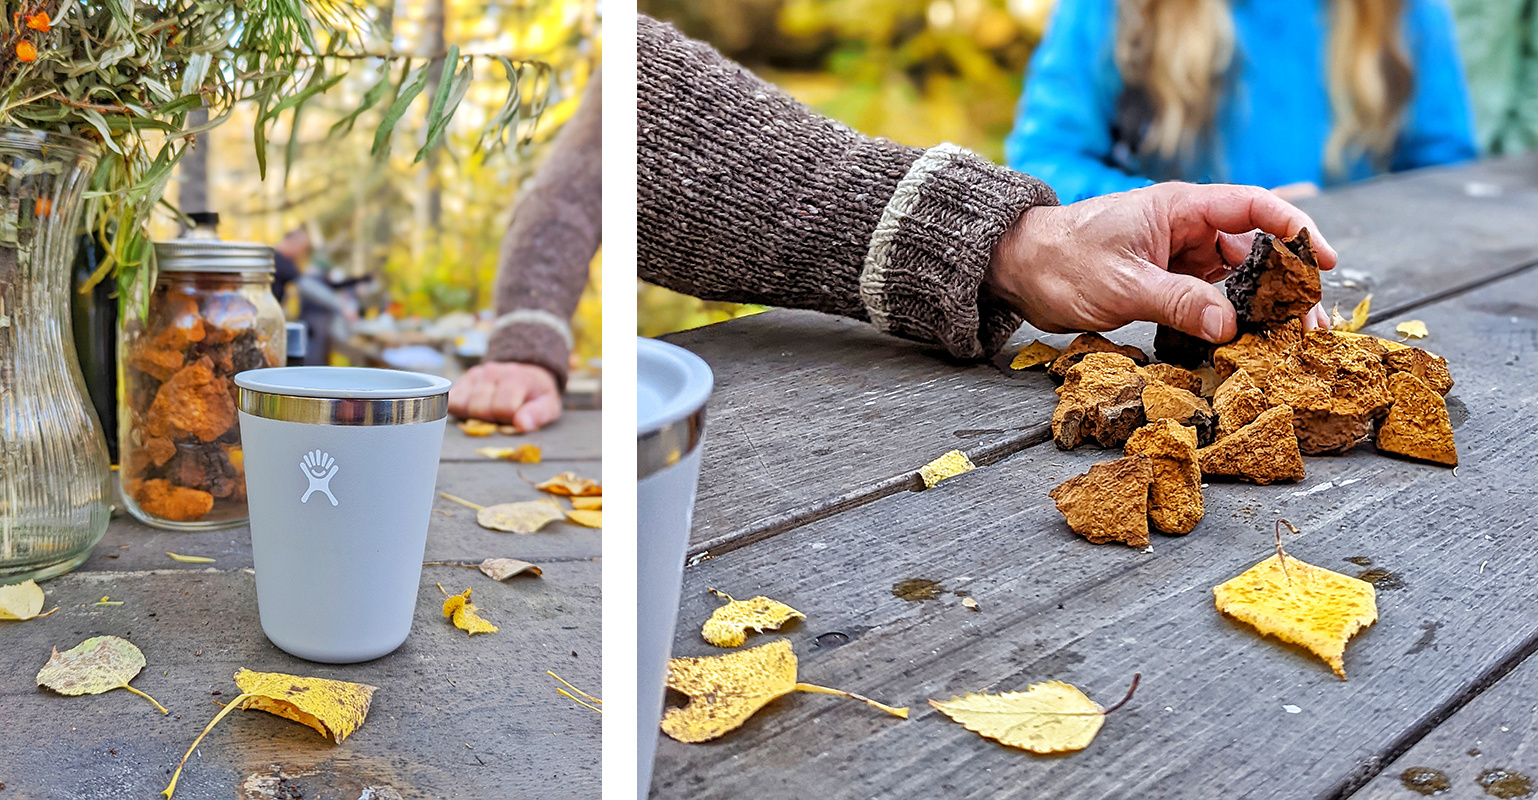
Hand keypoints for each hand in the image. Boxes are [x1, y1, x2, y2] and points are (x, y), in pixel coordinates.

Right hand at [448, 361, 562, 431]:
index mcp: (516, 378)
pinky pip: (452, 400)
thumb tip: (522, 425)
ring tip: (490, 412)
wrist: (526, 372)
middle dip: (490, 419)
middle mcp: (493, 372)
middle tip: (501, 417)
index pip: (503, 407)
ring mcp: (476, 374)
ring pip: (462, 405)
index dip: (508, 419)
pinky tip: (475, 409)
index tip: (515, 418)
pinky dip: (460, 409)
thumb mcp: (549, 405)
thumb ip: (539, 414)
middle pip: (479, 408)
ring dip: (474, 415)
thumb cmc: (536, 394)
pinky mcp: (463, 379)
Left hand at [984, 182, 1336, 343]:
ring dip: (1262, 307)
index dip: (1295, 229)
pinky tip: (1250, 343)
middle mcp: (1185, 226)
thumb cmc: (1062, 262)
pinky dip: (1231, 316)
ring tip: (1292, 343)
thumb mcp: (1123, 285)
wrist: (1018, 269)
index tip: (1326, 260)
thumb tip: (1232, 325)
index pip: (1253, 206)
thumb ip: (1178, 303)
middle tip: (1315, 327)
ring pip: (1235, 277)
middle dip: (1287, 285)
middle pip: (1254, 250)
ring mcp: (1176, 254)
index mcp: (1179, 207)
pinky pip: (1209, 295)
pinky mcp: (1164, 280)